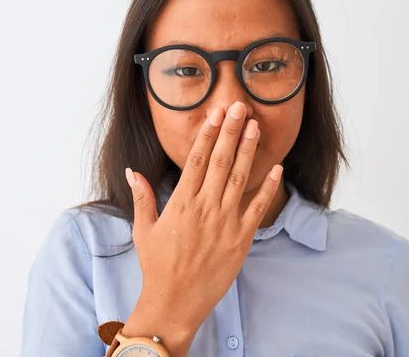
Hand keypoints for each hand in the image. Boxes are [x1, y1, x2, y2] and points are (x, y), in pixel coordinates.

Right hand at [125, 101, 282, 332]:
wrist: (176, 302)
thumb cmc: (157, 267)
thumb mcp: (144, 230)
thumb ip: (143, 198)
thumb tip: (132, 171)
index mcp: (181, 203)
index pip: (196, 159)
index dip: (206, 133)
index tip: (214, 114)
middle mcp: (205, 207)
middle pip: (220, 161)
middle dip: (230, 131)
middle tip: (238, 106)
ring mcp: (226, 222)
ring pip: (239, 177)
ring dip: (247, 150)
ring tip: (254, 126)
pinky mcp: (241, 238)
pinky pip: (257, 207)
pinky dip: (268, 187)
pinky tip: (276, 168)